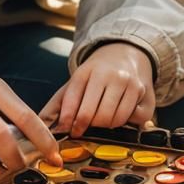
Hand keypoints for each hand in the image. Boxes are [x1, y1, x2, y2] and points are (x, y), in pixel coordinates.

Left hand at [39, 42, 154, 135]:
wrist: (125, 52)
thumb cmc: (97, 75)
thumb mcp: (76, 82)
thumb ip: (58, 105)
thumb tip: (41, 125)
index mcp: (85, 71)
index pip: (72, 101)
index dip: (69, 122)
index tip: (70, 130)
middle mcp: (107, 74)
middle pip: (93, 115)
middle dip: (88, 126)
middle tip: (88, 126)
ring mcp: (126, 81)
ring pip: (113, 120)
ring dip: (107, 125)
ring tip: (103, 118)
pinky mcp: (142, 89)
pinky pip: (133, 119)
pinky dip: (127, 122)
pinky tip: (121, 112)